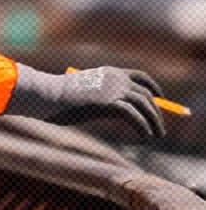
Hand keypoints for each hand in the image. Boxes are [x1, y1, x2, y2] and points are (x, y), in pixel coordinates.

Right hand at [6, 64, 166, 139]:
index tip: (161, 98)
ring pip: (145, 105)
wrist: (47, 95)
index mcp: (109, 72)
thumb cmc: (62, 97)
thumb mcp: (88, 94)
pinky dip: (143, 128)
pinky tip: (145, 137)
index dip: (154, 88)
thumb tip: (124, 112)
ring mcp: (113, 89)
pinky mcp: (109, 103)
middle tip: (160, 128)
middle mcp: (115, 78)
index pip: (141, 76)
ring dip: (154, 122)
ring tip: (157, 136)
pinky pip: (134, 117)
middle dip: (157, 112)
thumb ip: (106, 98)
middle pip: (146, 94)